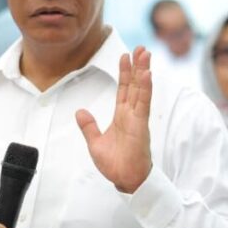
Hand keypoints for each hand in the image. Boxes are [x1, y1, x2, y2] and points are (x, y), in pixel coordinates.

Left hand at [76, 46, 152, 193]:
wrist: (125, 180)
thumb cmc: (115, 164)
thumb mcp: (95, 143)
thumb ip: (89, 126)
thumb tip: (80, 112)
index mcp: (122, 116)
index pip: (124, 90)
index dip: (125, 73)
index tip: (126, 57)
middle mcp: (132, 114)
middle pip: (134, 85)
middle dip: (137, 66)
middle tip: (141, 48)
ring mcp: (137, 118)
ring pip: (140, 89)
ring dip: (143, 71)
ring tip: (145, 53)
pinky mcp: (141, 125)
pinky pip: (143, 103)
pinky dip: (145, 88)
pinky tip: (147, 75)